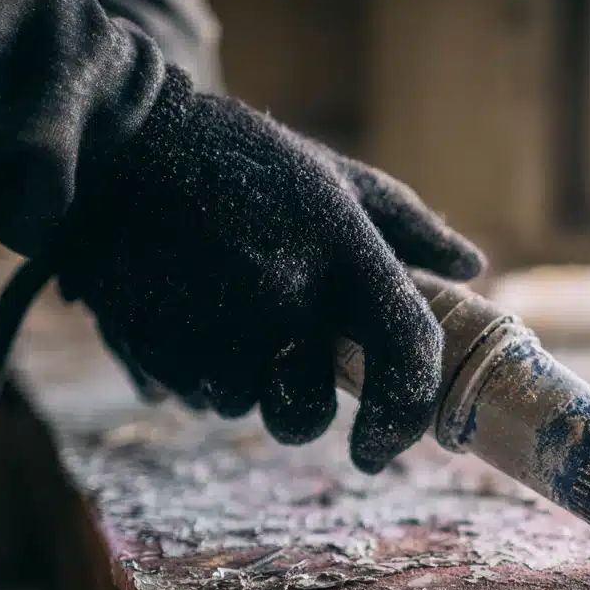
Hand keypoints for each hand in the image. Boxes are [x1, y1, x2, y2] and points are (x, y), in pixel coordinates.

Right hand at [49, 67, 484, 472]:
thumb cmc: (244, 160)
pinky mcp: (156, 345)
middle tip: (281, 361)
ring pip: (242, 405)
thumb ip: (409, 227)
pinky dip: (195, 366)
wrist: (116, 143)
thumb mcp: (336, 176)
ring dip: (240, 376)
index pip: (405, 350)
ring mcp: (216, 327)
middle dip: (300, 407)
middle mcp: (285, 296)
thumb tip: (473, 268)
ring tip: (217, 302)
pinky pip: (192, 391)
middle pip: (307, 414)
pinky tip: (183, 305)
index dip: (406, 413)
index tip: (382, 446)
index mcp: (345, 251)